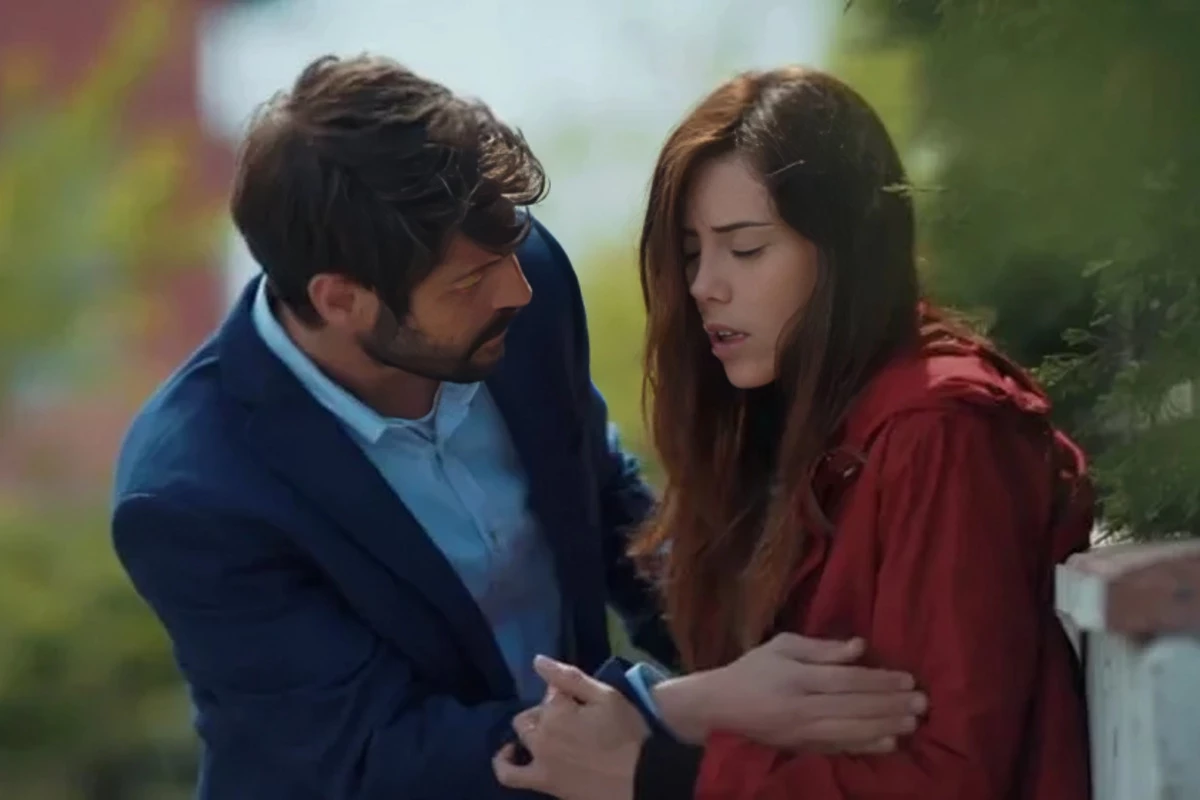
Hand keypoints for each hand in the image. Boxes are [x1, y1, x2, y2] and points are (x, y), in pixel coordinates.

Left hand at [493, 655, 648, 799]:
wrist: (641, 780)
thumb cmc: (628, 734)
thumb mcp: (606, 696)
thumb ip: (569, 677)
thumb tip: (537, 661)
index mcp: (557, 710)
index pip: (550, 691)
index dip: (565, 692)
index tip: (582, 700)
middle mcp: (541, 734)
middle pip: (533, 714)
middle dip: (547, 711)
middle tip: (574, 719)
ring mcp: (539, 761)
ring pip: (519, 738)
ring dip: (526, 731)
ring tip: (541, 733)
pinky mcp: (543, 782)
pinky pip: (509, 775)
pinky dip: (504, 764)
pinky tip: (511, 756)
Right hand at [654, 633, 925, 751]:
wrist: (719, 707)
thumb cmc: (752, 669)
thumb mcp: (781, 646)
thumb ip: (821, 648)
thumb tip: (859, 647)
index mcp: (797, 678)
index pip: (846, 681)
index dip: (879, 681)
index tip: (908, 678)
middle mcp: (802, 708)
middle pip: (854, 707)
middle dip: (891, 705)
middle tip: (922, 702)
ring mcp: (803, 732)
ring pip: (851, 731)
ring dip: (885, 726)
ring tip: (913, 722)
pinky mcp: (804, 748)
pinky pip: (840, 748)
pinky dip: (866, 747)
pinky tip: (889, 743)